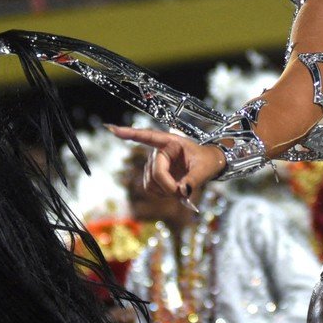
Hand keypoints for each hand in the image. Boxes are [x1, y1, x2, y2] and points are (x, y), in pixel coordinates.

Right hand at [107, 125, 224, 199]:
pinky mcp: (154, 174)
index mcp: (171, 142)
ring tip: (182, 189)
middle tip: (184, 192)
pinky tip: (172, 189)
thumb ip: (193, 181)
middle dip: (168, 186)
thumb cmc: (208, 161)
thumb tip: (182, 192)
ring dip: (165, 191)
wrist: (210, 165)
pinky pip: (150, 188)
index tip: (112, 129)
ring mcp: (155, 163)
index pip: (148, 137)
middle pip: (156, 172)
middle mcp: (159, 151)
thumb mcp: (205, 169)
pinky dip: (161, 193)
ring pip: (151, 183)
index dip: (129, 133)